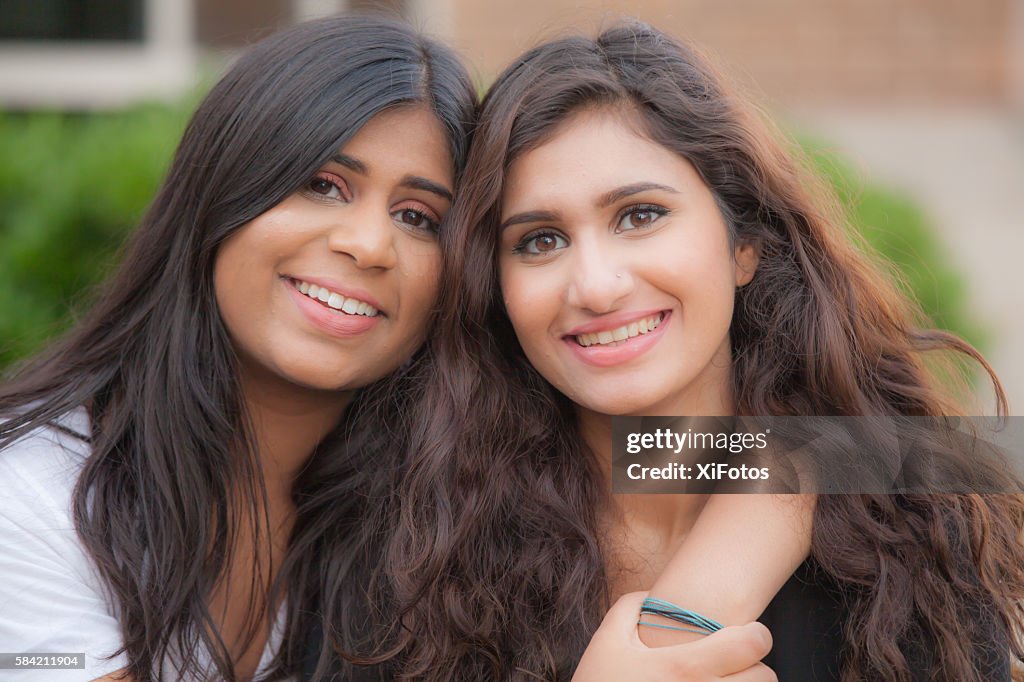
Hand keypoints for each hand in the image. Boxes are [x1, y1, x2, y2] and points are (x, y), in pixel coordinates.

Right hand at [573, 592, 776, 680]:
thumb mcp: (606, 642)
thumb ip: (630, 607)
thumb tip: (653, 592)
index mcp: (684, 667)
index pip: (751, 644)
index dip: (756, 634)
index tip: (745, 633)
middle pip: (766, 677)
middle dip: (755, 666)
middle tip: (735, 663)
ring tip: (724, 681)